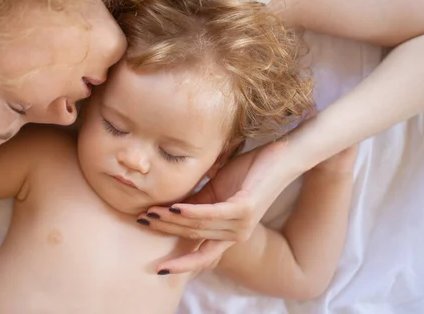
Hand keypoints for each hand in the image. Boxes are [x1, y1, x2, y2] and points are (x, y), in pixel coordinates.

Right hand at [138, 139, 306, 274]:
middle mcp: (236, 234)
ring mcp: (241, 224)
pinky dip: (190, 212)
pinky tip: (173, 207)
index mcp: (229, 232)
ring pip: (198, 226)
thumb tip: (168, 206)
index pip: (202, 254)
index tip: (158, 268)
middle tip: (140, 220)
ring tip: (149, 212)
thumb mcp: (218, 189)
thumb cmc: (251, 170)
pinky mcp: (245, 209)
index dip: (181, 263)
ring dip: (171, 220)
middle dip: (164, 230)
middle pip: (192, 236)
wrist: (283, 156)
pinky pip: (211, 214)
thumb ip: (197, 201)